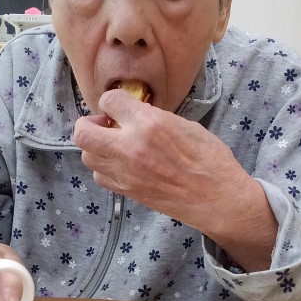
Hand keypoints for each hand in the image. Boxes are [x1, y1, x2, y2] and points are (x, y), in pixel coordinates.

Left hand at [73, 89, 277, 271]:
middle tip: (105, 125)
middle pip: (83, 132)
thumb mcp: (186, 125)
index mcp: (150, 124)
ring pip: (87, 155)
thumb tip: (135, 115)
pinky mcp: (127, 191)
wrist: (217, 199)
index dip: (114, 101)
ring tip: (114, 145)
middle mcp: (131, 147)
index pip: (109, 101)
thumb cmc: (210, 160)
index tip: (121, 107)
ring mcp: (126, 172)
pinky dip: (105, 167)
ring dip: (96, 147)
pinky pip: (100, 175)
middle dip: (89, 124)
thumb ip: (154, 118)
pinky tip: (121, 164)